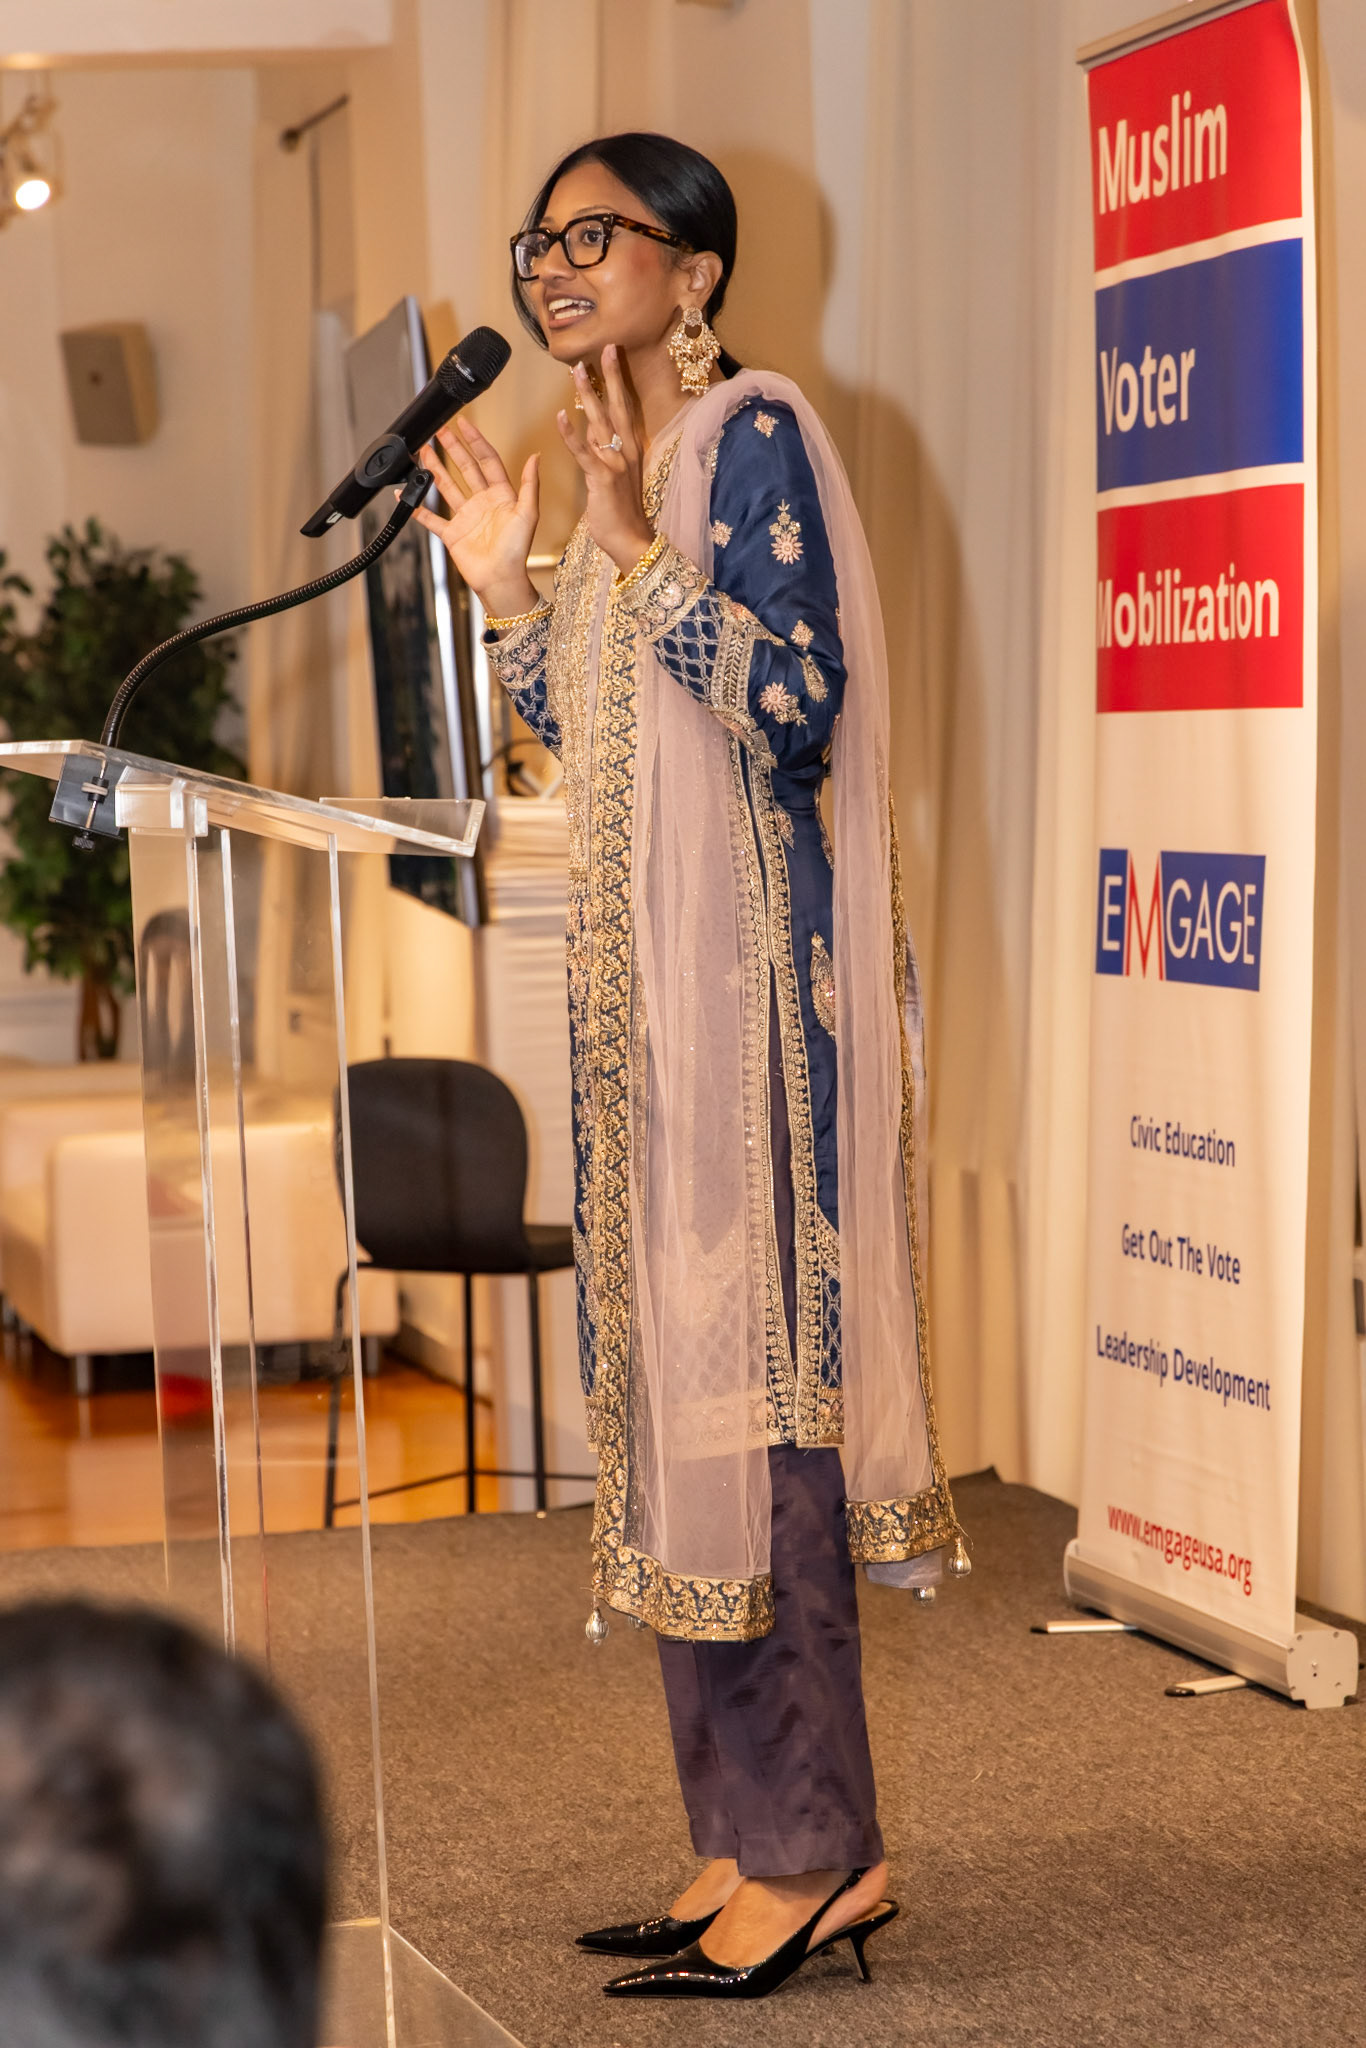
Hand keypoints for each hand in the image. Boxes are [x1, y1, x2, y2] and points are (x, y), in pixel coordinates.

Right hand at [410, 416, 539, 618]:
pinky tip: (404, 493)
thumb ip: (530, 484)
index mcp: (501, 495)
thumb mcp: (528, 513)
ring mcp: (465, 517)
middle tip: (441, 431)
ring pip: (446, 486)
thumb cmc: (517, 550)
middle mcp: (482, 503)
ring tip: (423, 451)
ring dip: (434, 469)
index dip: (476, 441)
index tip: (465, 424)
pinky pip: (431, 517)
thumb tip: (535, 456)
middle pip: (464, 468)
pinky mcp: (452, 533)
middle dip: (453, 448)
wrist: (501, 579)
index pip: (487, 460)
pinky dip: (417, 507)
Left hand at [557, 345, 655, 574]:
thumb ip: (605, 453)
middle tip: (607, 347)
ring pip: (600, 422)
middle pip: (619, 406)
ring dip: (588, 395)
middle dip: (612, 376)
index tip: (613, 355)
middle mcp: (627, 452)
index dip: (619, 381)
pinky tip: (560, 416)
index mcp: (631, 450)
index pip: (625, 408)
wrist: (631, 541)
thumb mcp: (616, 478)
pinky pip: (585, 452)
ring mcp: (616, 465)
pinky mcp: (603, 479)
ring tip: (577, 370)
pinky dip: (572, 434)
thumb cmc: (622, 514)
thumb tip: (593, 432)